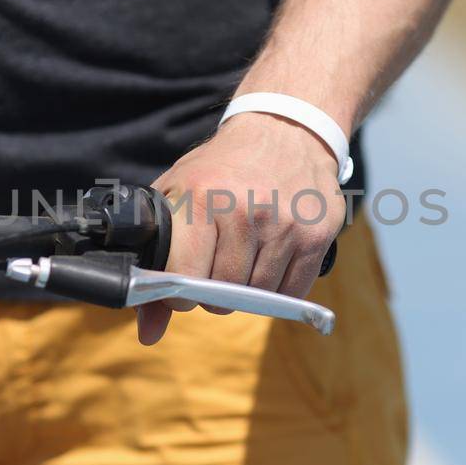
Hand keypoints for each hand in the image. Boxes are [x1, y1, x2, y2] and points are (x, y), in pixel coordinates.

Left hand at [141, 113, 346, 344]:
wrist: (284, 130)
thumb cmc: (220, 169)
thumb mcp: (178, 197)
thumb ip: (158, 263)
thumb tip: (148, 334)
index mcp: (201, 199)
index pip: (184, 278)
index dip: (179, 292)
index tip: (182, 285)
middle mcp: (244, 211)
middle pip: (223, 293)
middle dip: (214, 294)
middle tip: (215, 271)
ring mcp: (284, 223)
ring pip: (258, 296)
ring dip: (247, 291)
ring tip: (243, 260)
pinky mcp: (317, 234)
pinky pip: (293, 292)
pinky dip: (279, 288)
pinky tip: (270, 261)